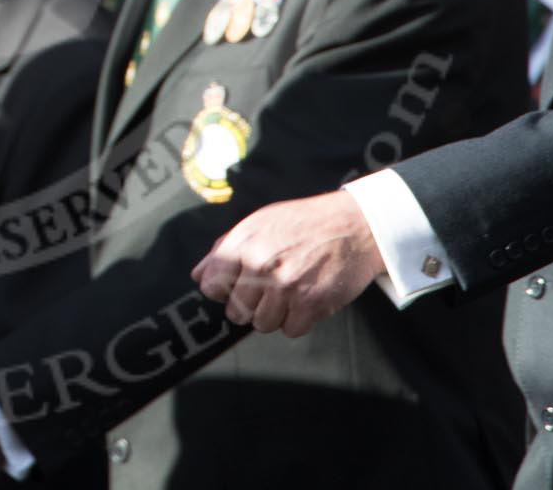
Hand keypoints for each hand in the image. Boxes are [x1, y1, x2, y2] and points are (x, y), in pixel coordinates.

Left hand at [190, 189, 384, 338]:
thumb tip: (198, 276)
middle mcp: (261, 265)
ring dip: (274, 314)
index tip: (236, 285)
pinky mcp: (312, 304)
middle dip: (249, 305)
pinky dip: (298, 320)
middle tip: (269, 289)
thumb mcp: (258, 222)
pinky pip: (291, 330)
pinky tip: (306, 299)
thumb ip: (224, 248)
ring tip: (289, 292)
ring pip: (262, 325)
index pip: (211, 285)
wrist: (354, 225)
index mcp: (244, 243)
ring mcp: (287, 286)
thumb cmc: (302, 222)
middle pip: (236, 311)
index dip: (222, 289)